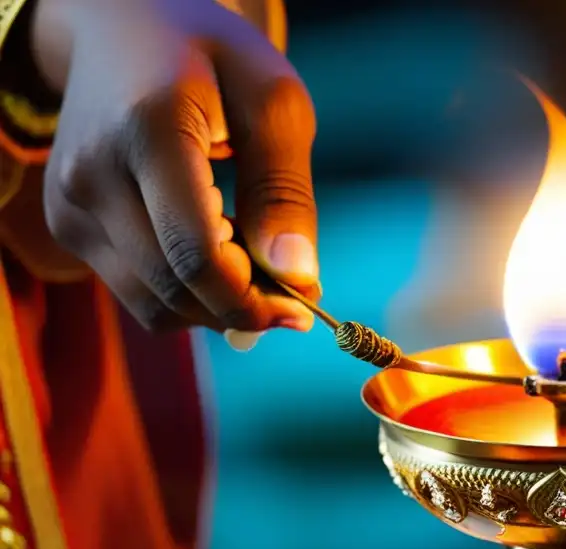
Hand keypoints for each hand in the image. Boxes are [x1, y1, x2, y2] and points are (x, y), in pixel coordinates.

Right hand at [30, 0, 316, 331]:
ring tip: (255, 265)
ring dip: (216, 306)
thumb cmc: (212, 59)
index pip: (196, 254)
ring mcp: (70, 205)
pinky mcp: (67, 225)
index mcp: (145, 131)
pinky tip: (217, 254)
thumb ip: (284, 191)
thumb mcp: (273, 103)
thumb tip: (298, 279)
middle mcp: (91, 175)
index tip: (306, 309)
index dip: (254, 299)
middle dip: (244, 308)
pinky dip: (187, 294)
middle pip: (176, 289)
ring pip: (155, 306)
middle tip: (294, 294)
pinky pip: (138, 294)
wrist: (122, 29)